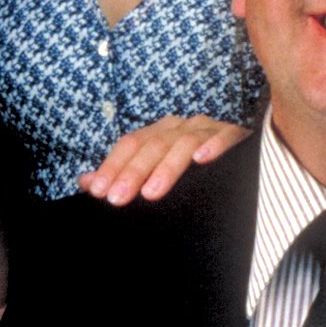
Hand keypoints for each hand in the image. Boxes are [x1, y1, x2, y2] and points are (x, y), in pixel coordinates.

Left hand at [78, 116, 247, 205]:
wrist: (240, 152)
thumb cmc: (192, 166)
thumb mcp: (155, 167)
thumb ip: (122, 173)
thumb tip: (84, 181)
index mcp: (160, 132)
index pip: (130, 144)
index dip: (112, 166)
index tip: (98, 192)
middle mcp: (181, 127)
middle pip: (153, 145)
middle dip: (133, 173)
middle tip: (118, 199)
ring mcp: (208, 129)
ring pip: (184, 144)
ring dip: (167, 168)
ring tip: (151, 194)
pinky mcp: (235, 134)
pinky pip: (225, 137)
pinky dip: (214, 146)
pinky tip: (203, 160)